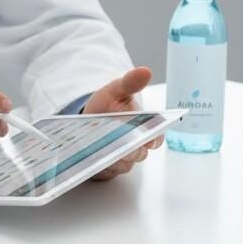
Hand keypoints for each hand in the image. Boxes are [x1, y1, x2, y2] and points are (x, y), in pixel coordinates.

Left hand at [83, 66, 162, 180]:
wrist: (86, 117)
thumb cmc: (106, 105)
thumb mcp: (116, 90)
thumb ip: (129, 83)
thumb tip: (144, 71)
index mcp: (145, 129)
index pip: (156, 138)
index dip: (153, 139)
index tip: (148, 139)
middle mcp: (136, 147)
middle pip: (138, 154)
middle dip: (130, 150)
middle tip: (122, 145)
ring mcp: (121, 160)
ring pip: (122, 165)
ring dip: (114, 159)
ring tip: (103, 152)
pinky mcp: (106, 169)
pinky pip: (106, 173)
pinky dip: (100, 167)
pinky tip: (92, 160)